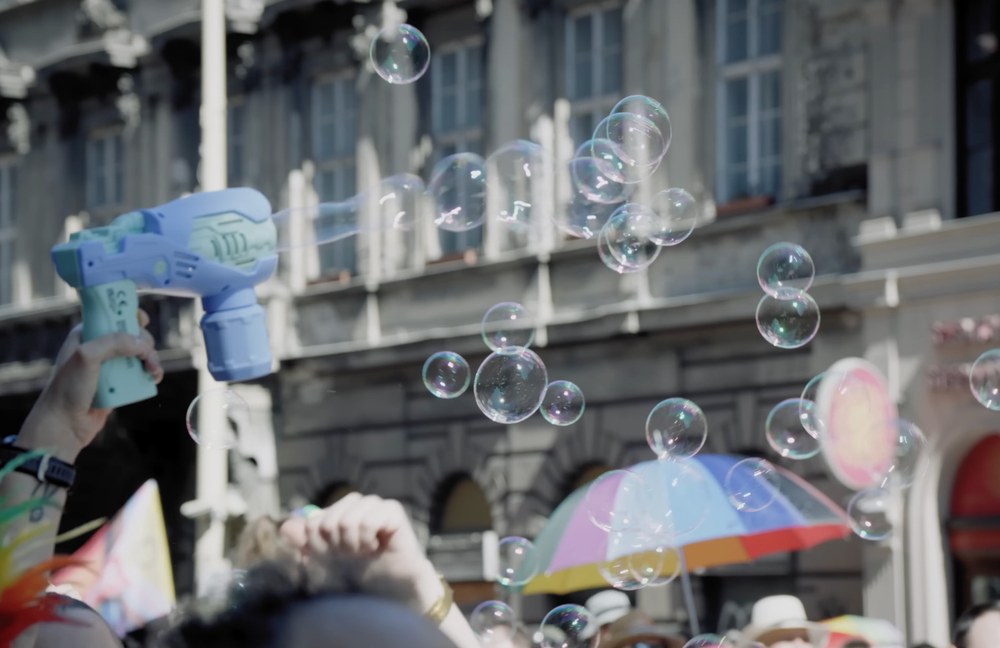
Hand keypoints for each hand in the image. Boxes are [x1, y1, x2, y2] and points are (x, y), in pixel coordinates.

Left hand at [17, 309, 162, 460]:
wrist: (65, 424)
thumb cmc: (68, 389)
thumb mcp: (87, 356)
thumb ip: (114, 343)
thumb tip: (142, 344)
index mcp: (87, 334)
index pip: (112, 315)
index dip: (129, 314)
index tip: (142, 319)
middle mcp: (99, 347)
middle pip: (133, 335)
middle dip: (145, 343)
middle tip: (147, 356)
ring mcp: (110, 366)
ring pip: (140, 354)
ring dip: (152, 360)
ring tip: (154, 373)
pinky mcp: (119, 383)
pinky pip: (140, 373)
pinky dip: (151, 373)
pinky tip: (153, 379)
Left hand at [279, 493, 441, 610]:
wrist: (390, 590)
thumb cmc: (359, 574)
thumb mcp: (326, 561)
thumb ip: (306, 543)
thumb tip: (285, 527)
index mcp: (337, 513)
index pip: (313, 522)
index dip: (321, 545)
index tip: (336, 556)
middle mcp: (355, 506)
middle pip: (329, 518)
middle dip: (338, 544)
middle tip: (353, 555)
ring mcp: (374, 506)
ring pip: (348, 517)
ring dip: (354, 542)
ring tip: (365, 551)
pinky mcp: (392, 511)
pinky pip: (370, 518)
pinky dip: (368, 537)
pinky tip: (377, 546)